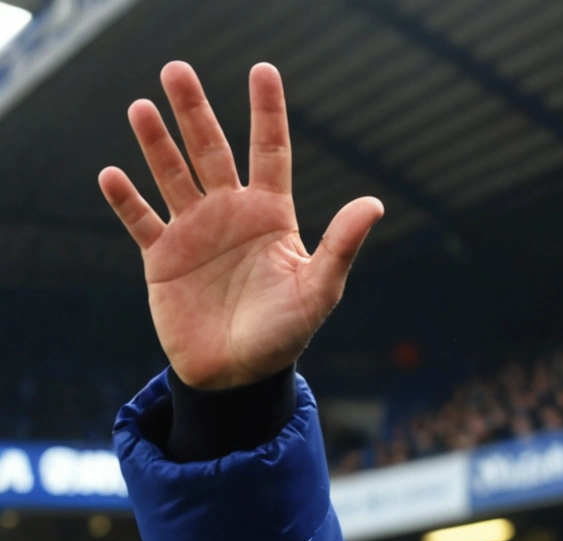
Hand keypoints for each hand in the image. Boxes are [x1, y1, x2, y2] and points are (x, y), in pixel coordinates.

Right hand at [98, 61, 382, 389]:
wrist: (240, 374)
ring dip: (155, 144)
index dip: (267, 111)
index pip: (270, 151)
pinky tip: (112, 175)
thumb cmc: (286, 333)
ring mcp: (194, 232)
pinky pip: (140, 221)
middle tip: (176, 69)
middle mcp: (231, 214)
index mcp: (271, 215)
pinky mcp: (162, 257)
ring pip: (171, 175)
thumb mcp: (319, 289)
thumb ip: (341, 245)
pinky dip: (126, 200)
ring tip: (141, 108)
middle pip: (211, 150)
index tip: (262, 71)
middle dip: (194, 111)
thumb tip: (374, 203)